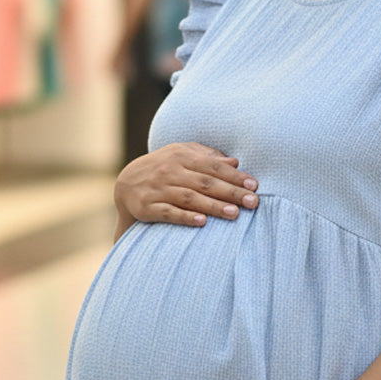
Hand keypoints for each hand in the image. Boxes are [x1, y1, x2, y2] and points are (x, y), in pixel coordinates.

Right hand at [113, 142, 258, 239]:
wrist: (126, 184)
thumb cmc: (164, 168)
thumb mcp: (183, 156)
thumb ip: (208, 158)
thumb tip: (235, 162)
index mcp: (181, 156)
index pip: (213, 166)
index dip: (234, 176)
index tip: (254, 185)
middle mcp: (170, 171)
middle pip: (205, 182)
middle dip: (231, 192)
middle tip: (253, 202)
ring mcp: (158, 189)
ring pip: (190, 198)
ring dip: (213, 206)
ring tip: (234, 214)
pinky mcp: (147, 207)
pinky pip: (168, 213)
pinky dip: (185, 217)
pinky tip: (202, 222)